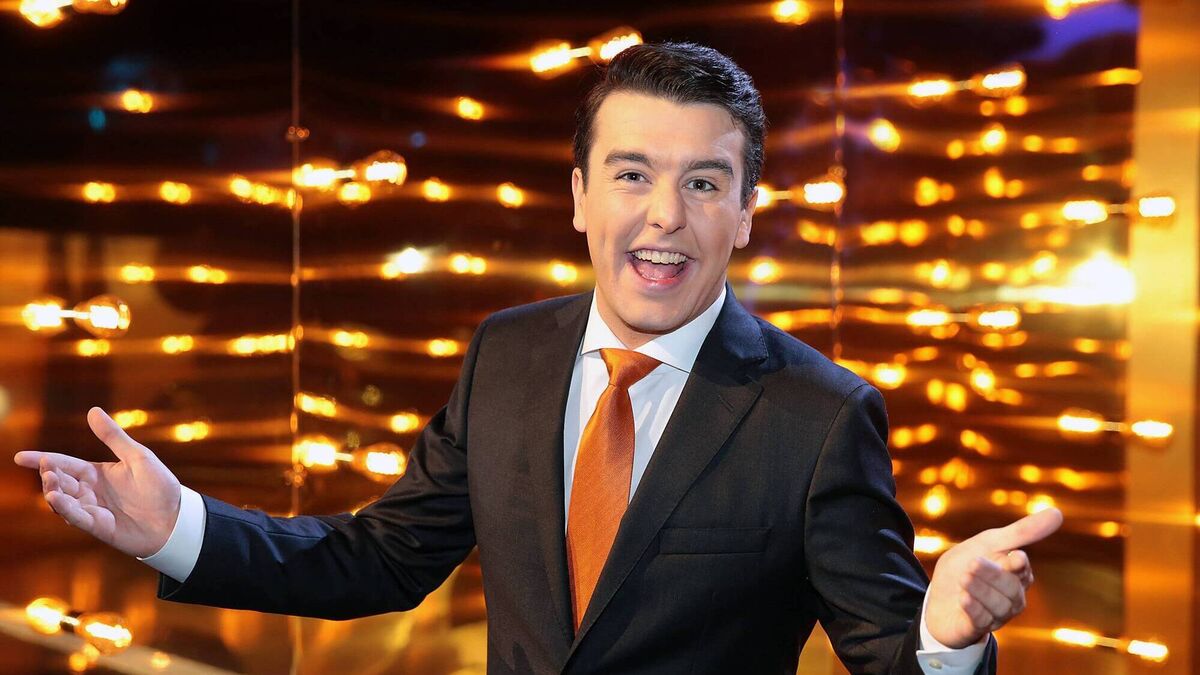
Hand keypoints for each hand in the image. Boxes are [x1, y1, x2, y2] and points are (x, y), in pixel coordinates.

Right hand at [13, 407, 180, 557]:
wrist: (177, 517)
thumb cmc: (160, 486)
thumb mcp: (137, 456)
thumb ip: (113, 437)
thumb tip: (92, 410)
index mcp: (98, 473)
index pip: (65, 463)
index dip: (42, 460)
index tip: (20, 457)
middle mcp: (91, 491)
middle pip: (62, 482)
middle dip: (50, 475)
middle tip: (46, 468)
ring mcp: (94, 510)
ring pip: (65, 501)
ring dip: (54, 492)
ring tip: (50, 482)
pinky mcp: (100, 527)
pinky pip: (79, 517)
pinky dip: (67, 509)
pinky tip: (56, 499)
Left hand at [924, 507, 1062, 648]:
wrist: (938, 594)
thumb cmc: (967, 565)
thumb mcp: (989, 543)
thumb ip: (1021, 532)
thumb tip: (1058, 512)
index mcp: (1017, 575)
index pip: (1023, 571)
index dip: (1019, 565)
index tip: (1014, 557)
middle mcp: (1011, 597)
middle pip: (1011, 589)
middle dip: (993, 576)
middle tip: (973, 563)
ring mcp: (996, 615)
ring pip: (999, 607)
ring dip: (980, 591)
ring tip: (963, 578)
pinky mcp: (977, 628)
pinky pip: (981, 622)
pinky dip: (973, 608)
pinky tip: (963, 598)